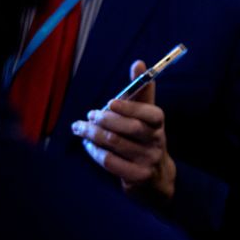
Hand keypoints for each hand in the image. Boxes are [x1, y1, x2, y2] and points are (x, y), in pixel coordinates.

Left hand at [72, 60, 176, 205]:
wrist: (156, 176)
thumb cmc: (145, 138)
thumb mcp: (147, 115)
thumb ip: (141, 90)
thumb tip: (138, 62)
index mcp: (159, 124)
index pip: (150, 113)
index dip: (130, 107)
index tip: (110, 102)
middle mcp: (157, 141)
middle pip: (130, 128)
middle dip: (105, 119)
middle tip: (89, 115)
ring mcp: (148, 160)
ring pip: (115, 143)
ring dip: (93, 134)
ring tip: (80, 128)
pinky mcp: (137, 177)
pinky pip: (110, 161)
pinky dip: (95, 151)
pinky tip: (87, 145)